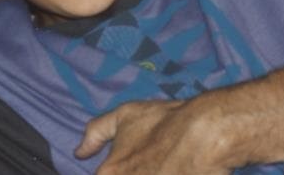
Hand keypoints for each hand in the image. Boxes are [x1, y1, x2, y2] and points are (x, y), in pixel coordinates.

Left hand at [76, 98, 232, 174]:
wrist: (204, 136)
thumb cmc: (163, 122)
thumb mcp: (126, 115)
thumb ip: (97, 131)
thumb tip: (79, 152)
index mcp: (109, 173)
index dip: (117, 169)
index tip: (131, 164)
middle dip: (137, 171)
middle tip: (152, 163)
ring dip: (152, 173)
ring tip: (163, 165)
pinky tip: (174, 170)